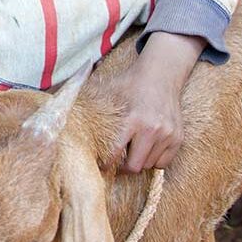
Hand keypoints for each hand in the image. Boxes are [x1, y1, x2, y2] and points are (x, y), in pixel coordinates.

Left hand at [102, 32, 203, 173]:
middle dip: (123, 167)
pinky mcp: (178, 138)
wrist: (161, 74)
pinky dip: (154, 160)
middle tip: (117, 161)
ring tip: (132, 151)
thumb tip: (63, 115)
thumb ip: (90, 106)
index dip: (106, 163)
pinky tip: (146, 149)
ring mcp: (168, 134)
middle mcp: (152, 129)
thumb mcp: (108, 92)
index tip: (101, 164)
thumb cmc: (130, 84)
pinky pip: (164, 162)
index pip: (115, 153)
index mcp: (132, 119)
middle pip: (135, 166)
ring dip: (139, 162)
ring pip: (149, 165)